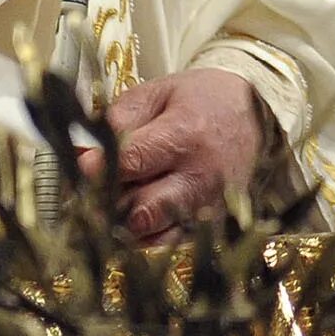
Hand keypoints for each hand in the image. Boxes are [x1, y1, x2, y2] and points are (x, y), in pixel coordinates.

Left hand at [80, 67, 264, 241]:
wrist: (256, 111)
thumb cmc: (200, 99)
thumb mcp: (157, 93)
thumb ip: (117, 120)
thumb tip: (80, 154)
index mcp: (185, 135)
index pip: (130, 162)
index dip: (96, 171)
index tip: (78, 171)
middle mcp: (202, 176)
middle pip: (141, 210)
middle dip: (107, 207)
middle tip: (88, 198)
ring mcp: (211, 205)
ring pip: (153, 234)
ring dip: (123, 226)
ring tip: (108, 209)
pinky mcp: (217, 223)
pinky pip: (171, 242)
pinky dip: (147, 236)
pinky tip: (134, 220)